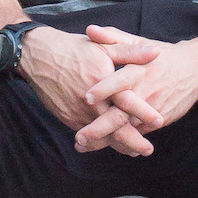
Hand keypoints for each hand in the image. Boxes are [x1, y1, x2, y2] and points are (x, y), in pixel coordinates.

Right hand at [19, 26, 153, 157]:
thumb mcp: (103, 46)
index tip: (160, 121)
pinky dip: (100, 141)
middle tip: (147, 150)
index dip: (144, 112)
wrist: (38, 57)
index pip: (127, 102)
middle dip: (133, 142)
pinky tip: (110, 143)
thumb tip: (155, 52)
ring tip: (133, 151)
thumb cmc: (72, 49)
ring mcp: (77, 112)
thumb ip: (130, 53)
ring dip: (118, 145)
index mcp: (102, 82)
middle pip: (115, 128)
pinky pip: (87, 134)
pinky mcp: (68, 118)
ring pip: (101, 135)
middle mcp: (90, 102)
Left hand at [72, 25, 197, 151]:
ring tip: (83, 146)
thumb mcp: (140, 43)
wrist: (196, 69)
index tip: (85, 97)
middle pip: (121, 114)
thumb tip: (89, 30)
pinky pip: (137, 134)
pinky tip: (102, 146)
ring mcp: (152, 109)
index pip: (120, 82)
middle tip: (80, 137)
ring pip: (127, 129)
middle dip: (100, 128)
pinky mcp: (159, 121)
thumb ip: (113, 38)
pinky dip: (120, 142)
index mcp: (139, 70)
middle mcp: (146, 92)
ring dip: (105, 140)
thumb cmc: (162, 55)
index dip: (103, 89)